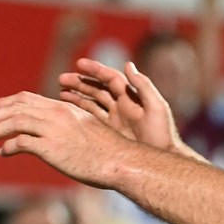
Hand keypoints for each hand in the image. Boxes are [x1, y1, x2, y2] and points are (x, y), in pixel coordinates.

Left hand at [0, 91, 130, 187]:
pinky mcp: (52, 147)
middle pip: (14, 108)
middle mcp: (56, 114)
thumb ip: (61, 127)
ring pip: (14, 122)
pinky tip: (2, 153)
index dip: (3, 104)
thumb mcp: (81, 130)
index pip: (25, 99)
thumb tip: (44, 135)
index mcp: (62, 107)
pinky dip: (8, 146)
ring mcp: (54, 129)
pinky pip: (22, 142)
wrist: (120, 160)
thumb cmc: (104, 150)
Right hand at [59, 59, 184, 154]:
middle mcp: (120, 104)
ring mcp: (113, 118)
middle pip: (97, 88)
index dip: (95, 70)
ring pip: (91, 101)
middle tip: (61, 79)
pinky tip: (66, 109)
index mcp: (130, 96)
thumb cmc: (162, 134)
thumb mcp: (156, 107)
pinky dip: (79, 111)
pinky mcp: (108, 132)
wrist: (160, 160)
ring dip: (77, 95)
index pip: (109, 78)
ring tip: (60, 91)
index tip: (79, 63)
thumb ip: (143, 86)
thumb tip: (128, 64)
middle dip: (80, 81)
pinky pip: (90, 118)